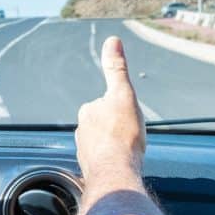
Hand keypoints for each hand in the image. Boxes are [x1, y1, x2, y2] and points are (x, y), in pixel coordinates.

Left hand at [74, 36, 170, 214]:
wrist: (116, 174)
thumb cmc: (122, 135)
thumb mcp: (123, 95)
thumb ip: (116, 69)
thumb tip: (112, 41)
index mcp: (88, 112)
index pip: (107, 105)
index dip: (123, 111)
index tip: (130, 121)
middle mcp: (81, 131)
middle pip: (105, 126)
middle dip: (118, 130)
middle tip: (132, 138)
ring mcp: (84, 152)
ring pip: (104, 145)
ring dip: (115, 148)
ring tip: (128, 155)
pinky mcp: (90, 170)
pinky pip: (103, 163)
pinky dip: (113, 163)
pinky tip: (122, 168)